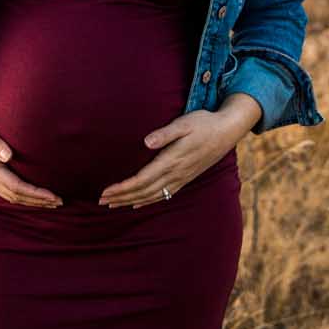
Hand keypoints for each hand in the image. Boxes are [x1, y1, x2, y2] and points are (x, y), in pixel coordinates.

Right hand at [0, 109, 62, 208]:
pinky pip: (7, 192)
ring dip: (31, 201)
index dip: (36, 194)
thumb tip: (9, 157)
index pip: (17, 186)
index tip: (54, 196)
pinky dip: (22, 197)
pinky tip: (32, 196)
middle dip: (38, 201)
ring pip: (12, 196)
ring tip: (50, 203)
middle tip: (60, 202)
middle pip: (16, 196)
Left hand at [97, 108, 247, 208]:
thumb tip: (146, 142)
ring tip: (114, 205)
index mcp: (172, 160)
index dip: (122, 188)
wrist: (227, 131)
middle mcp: (176, 173)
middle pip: (143, 191)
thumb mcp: (184, 123)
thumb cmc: (204, 123)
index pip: (141, 180)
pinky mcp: (185, 177)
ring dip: (131, 201)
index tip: (105, 191)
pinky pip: (164, 194)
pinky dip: (148, 200)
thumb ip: (165, 133)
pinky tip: (138, 203)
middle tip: (101, 201)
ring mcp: (181, 177)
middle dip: (121, 197)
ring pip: (152, 195)